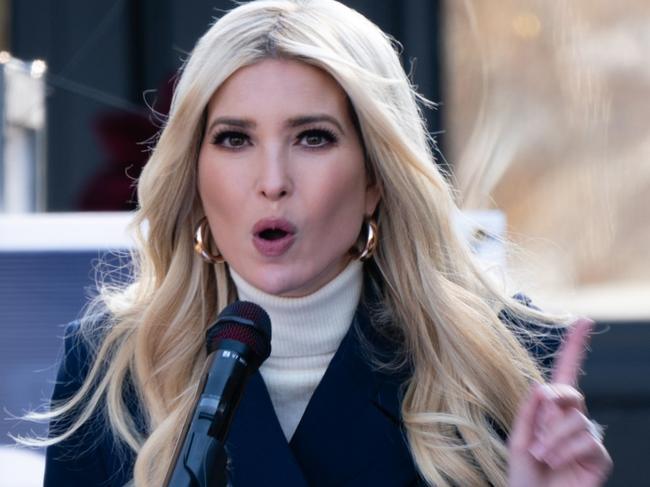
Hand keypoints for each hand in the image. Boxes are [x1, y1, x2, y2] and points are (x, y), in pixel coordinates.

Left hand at [508, 318, 612, 486]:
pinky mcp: (598, 457)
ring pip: (577, 420)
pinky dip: (566, 450)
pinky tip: (554, 462)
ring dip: (552, 438)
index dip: (575, 346)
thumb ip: (528, 411)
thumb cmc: (524, 476)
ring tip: (540, 455)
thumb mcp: (518, 439)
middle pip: (571, 392)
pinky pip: (587, 441)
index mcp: (549, 410)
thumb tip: (541, 384)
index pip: (565, 373)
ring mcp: (586, 438)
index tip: (583, 320)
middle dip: (554, 404)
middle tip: (534, 432)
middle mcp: (571, 419)